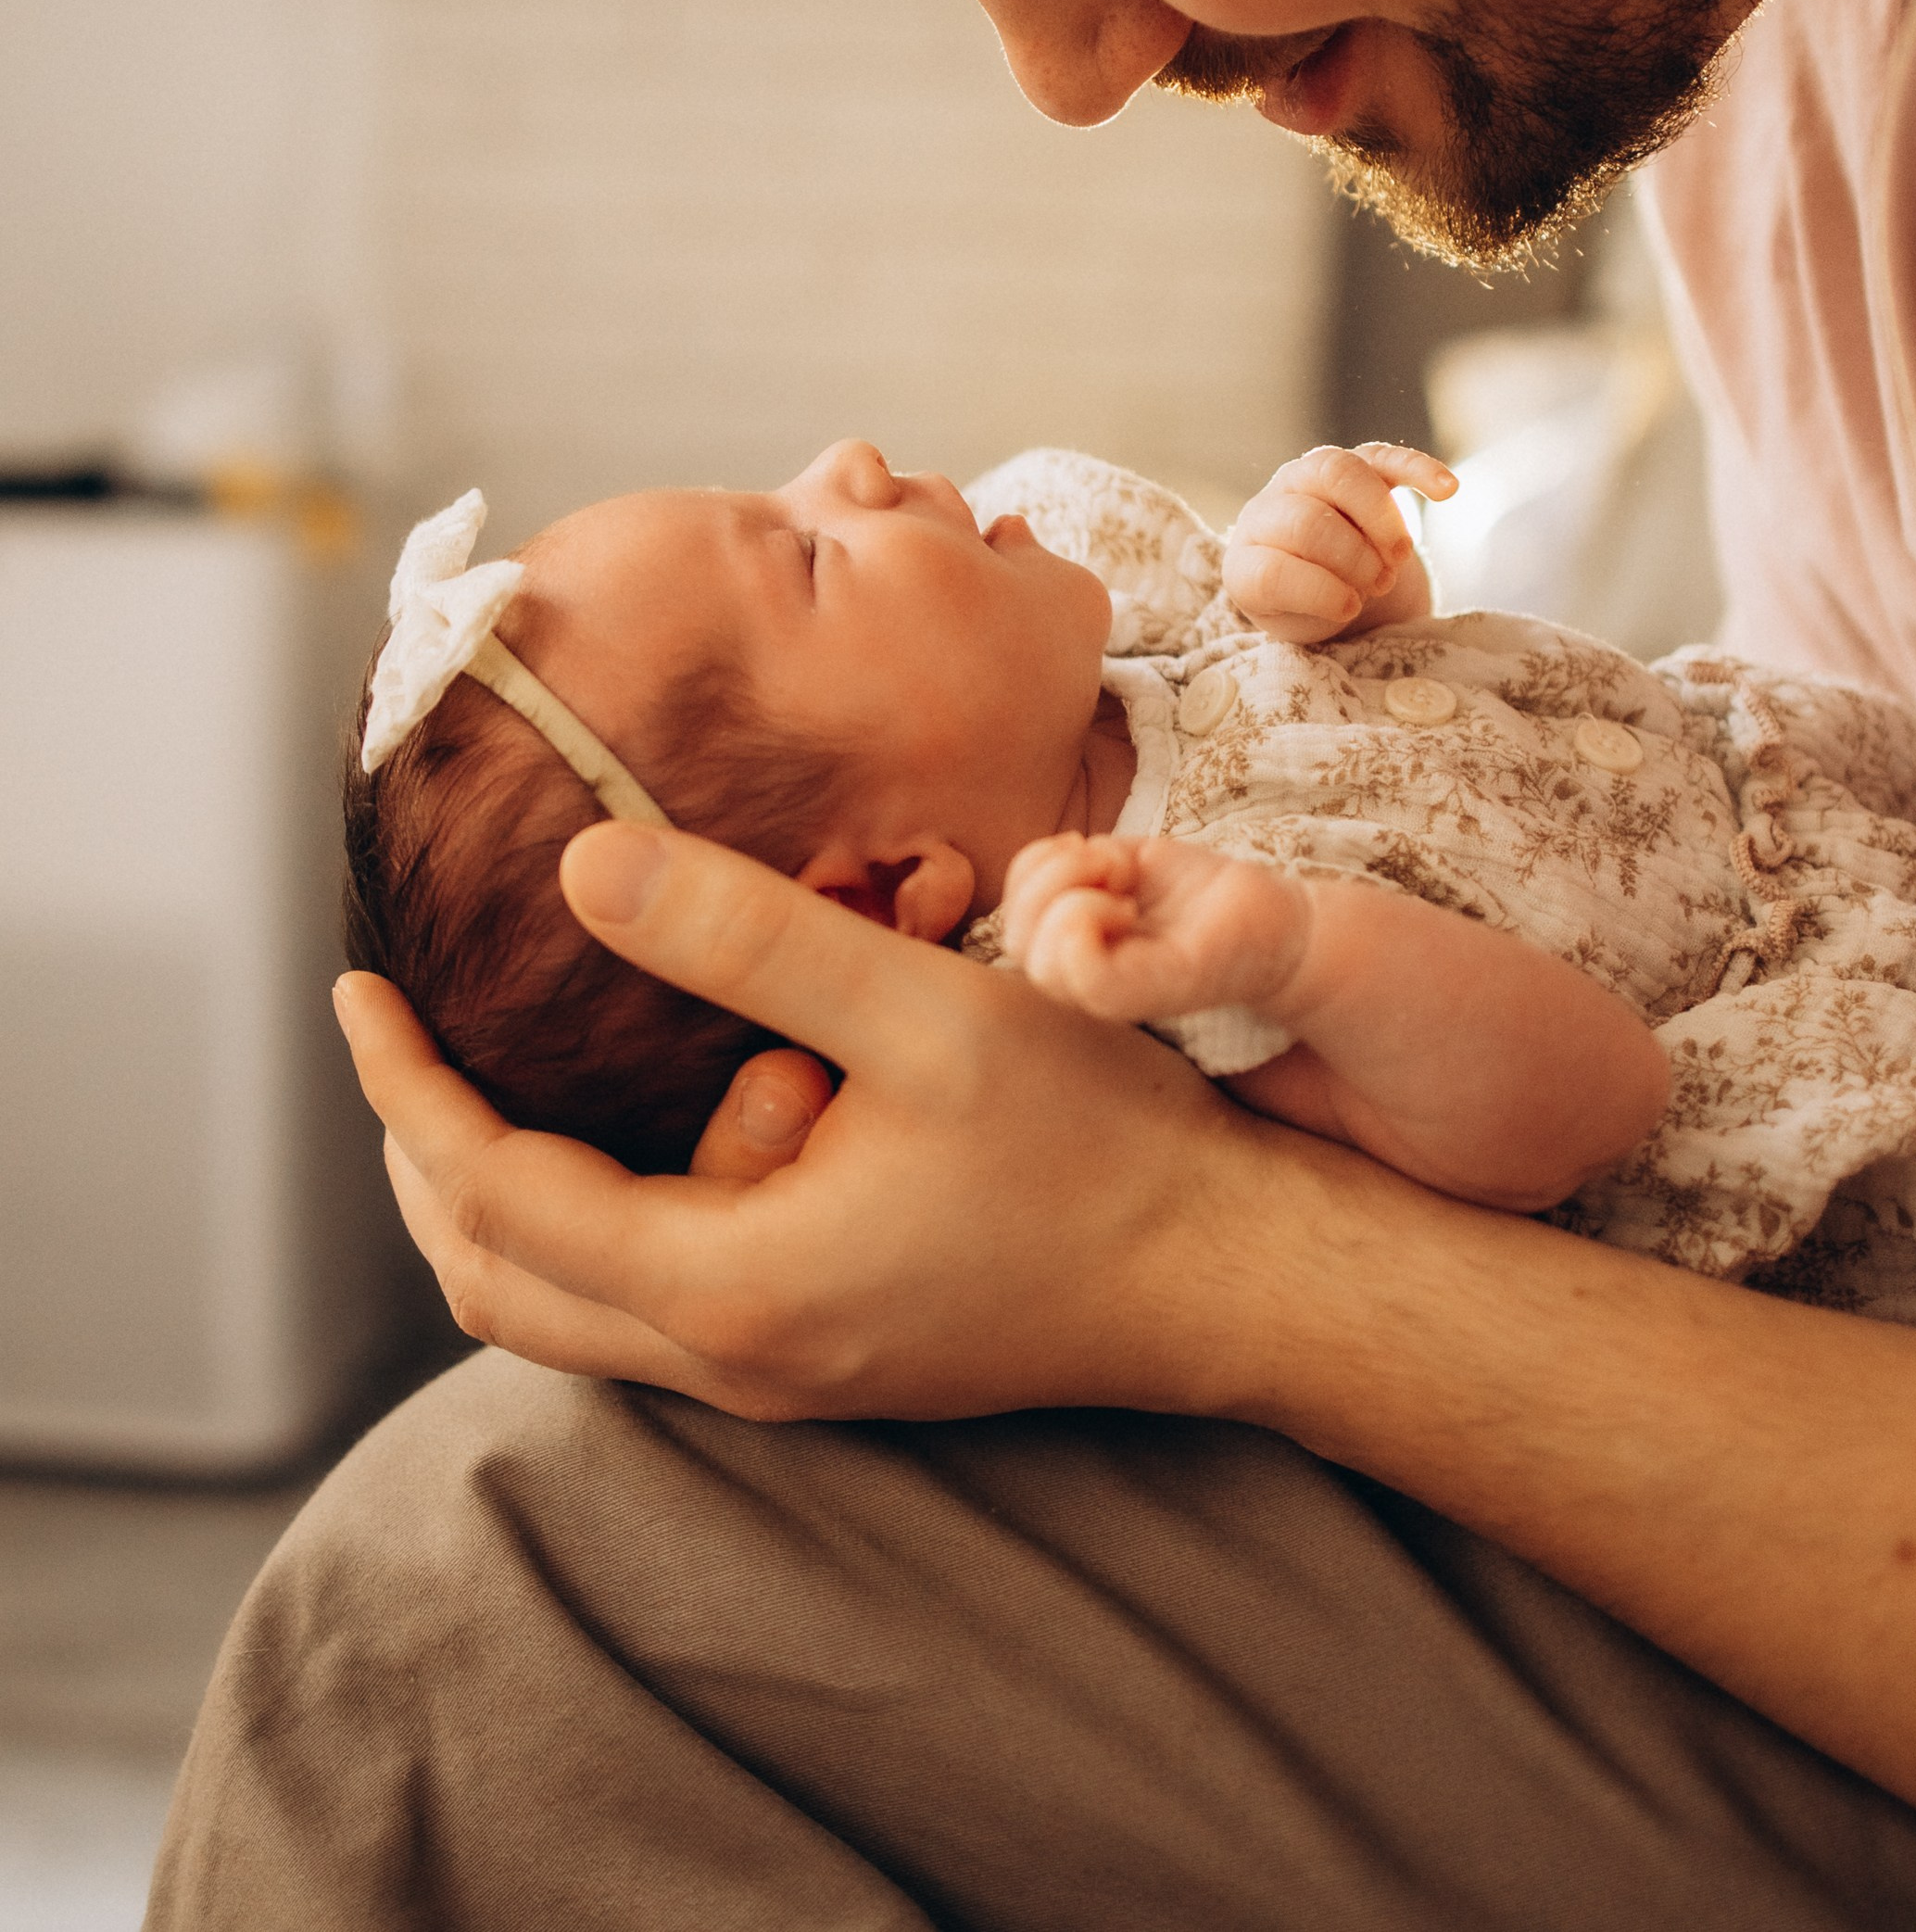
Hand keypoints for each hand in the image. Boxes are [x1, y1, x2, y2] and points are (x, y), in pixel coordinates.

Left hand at [334, 817, 1300, 1422]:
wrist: (1233, 1274)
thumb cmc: (1095, 1142)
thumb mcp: (916, 1011)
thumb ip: (744, 938)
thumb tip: (579, 867)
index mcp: (730, 1286)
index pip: (496, 1199)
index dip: (406, 1093)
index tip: (358, 993)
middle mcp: (735, 1358)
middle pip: (502, 1285)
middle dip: (431, 1159)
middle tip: (412, 1036)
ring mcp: (784, 1372)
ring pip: (576, 1305)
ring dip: (524, 1187)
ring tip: (534, 1054)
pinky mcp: (831, 1354)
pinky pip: (660, 1296)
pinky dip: (614, 1206)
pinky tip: (673, 1106)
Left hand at [1224, 441, 1455, 641]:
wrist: (1322, 574)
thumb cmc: (1307, 604)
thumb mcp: (1298, 621)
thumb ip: (1310, 609)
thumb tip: (1349, 597)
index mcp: (1247, 558)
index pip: (1271, 571)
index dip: (1316, 592)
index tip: (1349, 609)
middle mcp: (1270, 508)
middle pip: (1308, 522)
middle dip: (1353, 560)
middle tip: (1378, 585)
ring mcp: (1309, 478)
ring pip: (1339, 473)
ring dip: (1380, 521)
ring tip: (1398, 558)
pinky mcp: (1355, 464)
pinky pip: (1383, 456)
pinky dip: (1417, 469)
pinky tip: (1447, 489)